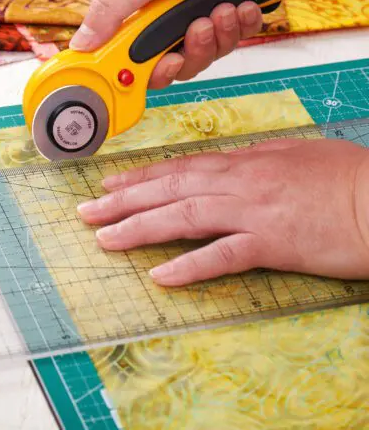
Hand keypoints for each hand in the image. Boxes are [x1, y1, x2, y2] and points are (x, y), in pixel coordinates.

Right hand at [70, 0, 271, 88]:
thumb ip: (109, 12)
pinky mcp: (228, 12)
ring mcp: (199, 16)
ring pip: (211, 52)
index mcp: (140, 15)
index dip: (153, 71)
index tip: (166, 64)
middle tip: (199, 26)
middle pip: (180, 64)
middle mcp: (168, 20)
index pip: (139, 63)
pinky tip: (241, 3)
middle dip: (195, 50)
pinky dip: (243, 23)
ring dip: (221, 34)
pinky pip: (238, 37)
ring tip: (223, 7)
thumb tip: (80, 44)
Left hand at [76, 139, 368, 285]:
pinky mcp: (274, 242)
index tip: (109, 184)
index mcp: (246, 161)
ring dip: (139, 227)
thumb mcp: (295, 156)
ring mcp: (255, 211)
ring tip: (104, 238)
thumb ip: (256, 160)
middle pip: (169, 188)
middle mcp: (241, 182)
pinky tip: (161, 275)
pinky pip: (223, 255)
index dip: (139, 177)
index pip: (179, 167)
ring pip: (183, 215)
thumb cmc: (348, 178)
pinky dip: (190, 265)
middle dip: (123, 200)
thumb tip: (227, 164)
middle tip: (87, 211)